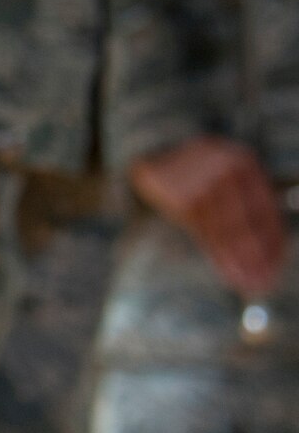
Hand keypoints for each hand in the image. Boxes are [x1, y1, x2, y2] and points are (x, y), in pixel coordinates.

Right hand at [131, 136, 286, 296]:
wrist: (154, 149)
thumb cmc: (195, 170)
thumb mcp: (224, 172)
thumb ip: (243, 197)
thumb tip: (267, 243)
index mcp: (245, 163)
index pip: (265, 208)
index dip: (274, 239)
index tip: (278, 264)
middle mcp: (228, 172)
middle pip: (248, 222)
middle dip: (258, 255)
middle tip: (265, 281)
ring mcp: (205, 185)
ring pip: (228, 231)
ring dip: (240, 261)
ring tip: (249, 283)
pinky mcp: (184, 200)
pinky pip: (206, 234)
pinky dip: (219, 255)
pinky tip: (228, 270)